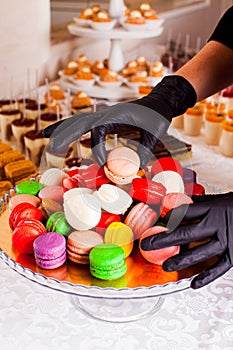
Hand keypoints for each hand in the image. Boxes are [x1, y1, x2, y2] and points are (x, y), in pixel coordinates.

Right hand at [43, 103, 168, 167]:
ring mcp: (104, 114)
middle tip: (52, 146)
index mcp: (117, 114)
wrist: (159, 102)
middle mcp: (106, 113)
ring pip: (78, 120)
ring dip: (62, 128)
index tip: (102, 165)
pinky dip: (71, 128)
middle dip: (65, 133)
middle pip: (80, 121)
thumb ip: (145, 150)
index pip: (98, 130)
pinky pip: (84, 123)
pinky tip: (62, 134)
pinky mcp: (104, 119)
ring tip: (46, 136)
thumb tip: (135, 170)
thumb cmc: (157, 116)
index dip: (97, 147)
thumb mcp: (154, 133)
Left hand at [140, 192, 232, 288]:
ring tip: (166, 267)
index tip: (155, 222)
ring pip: (199, 253)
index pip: (183, 213)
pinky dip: (206, 277)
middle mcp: (216, 225)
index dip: (167, 218)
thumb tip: (178, 201)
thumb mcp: (218, 199)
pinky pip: (218, 268)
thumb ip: (199, 203)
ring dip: (181, 261)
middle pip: (185, 234)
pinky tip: (193, 283)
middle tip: (147, 245)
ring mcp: (226, 241)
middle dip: (163, 241)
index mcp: (211, 209)